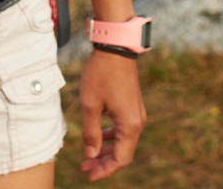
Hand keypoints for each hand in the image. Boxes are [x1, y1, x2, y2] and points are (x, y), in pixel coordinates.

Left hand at [78, 50, 146, 179]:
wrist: (115, 47)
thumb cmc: (102, 74)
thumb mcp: (90, 104)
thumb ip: (90, 133)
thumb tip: (90, 155)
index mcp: (130, 125)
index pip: (120, 159)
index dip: (105, 170)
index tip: (88, 175)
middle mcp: (138, 122)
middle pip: (122, 152)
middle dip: (103, 161)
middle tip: (84, 166)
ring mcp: (136, 113)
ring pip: (122, 140)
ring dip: (106, 148)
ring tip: (88, 154)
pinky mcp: (132, 104)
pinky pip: (122, 127)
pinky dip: (110, 135)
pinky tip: (98, 135)